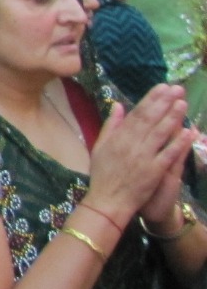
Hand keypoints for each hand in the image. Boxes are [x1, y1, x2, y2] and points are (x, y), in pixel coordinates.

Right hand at [87, 84, 191, 222]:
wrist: (108, 201)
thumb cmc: (103, 175)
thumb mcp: (99, 147)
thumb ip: (110, 126)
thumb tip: (117, 105)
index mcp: (118, 138)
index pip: (137, 114)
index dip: (151, 99)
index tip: (162, 87)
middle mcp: (131, 144)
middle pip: (150, 119)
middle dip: (164, 103)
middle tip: (177, 89)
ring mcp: (144, 157)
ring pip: (160, 133)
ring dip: (173, 117)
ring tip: (183, 103)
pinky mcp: (155, 171)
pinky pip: (169, 154)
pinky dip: (179, 142)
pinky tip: (189, 132)